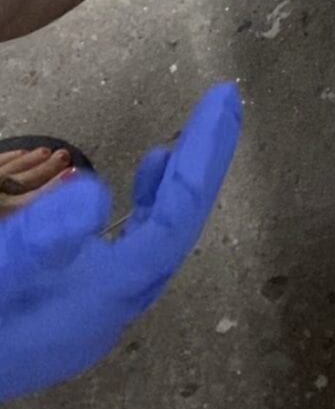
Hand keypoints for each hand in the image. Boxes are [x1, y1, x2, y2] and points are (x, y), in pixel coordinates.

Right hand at [0, 83, 241, 401]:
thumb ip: (35, 241)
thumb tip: (97, 192)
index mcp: (105, 297)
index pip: (176, 220)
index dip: (205, 157)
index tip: (225, 99)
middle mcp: (114, 307)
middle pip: (179, 227)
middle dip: (204, 162)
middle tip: (226, 101)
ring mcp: (95, 309)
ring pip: (157, 240)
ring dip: (176, 186)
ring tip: (186, 137)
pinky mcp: (74, 306)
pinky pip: (130, 253)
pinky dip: (143, 210)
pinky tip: (136, 182)